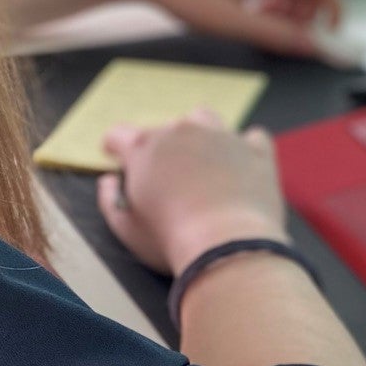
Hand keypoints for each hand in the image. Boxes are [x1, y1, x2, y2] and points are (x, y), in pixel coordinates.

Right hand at [97, 110, 288, 276]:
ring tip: (203, 161)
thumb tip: (109, 181)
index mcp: (145, 147)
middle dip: (163, 149)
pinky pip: (252, 138)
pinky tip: (244, 165)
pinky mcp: (257, 152)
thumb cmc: (171, 240)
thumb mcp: (126, 228)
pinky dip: (246, 149)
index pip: (120, 135)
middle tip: (168, 178)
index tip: (116, 155)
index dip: (115, 146)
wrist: (228, 246)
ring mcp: (222, 137)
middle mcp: (183, 132)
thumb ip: (108, 200)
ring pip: (205, 120)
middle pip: (166, 130)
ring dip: (200, 135)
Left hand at [134, 0, 342, 58]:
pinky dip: (275, 1)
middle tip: (286, 35)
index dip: (334, 8)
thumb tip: (310, 45)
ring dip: (290, 9)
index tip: (328, 33)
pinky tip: (253, 13)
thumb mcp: (232, 23)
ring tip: (262, 25)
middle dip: (308, 13)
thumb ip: (275, 35)